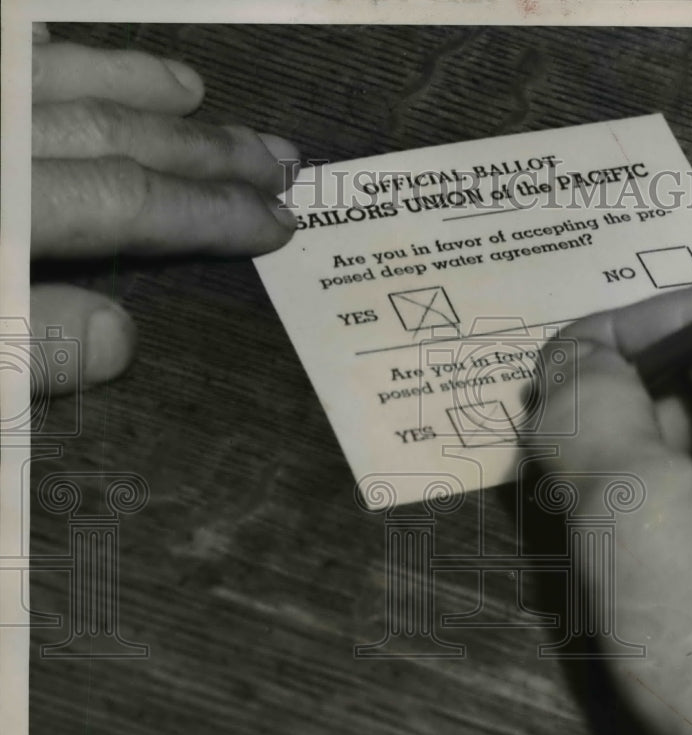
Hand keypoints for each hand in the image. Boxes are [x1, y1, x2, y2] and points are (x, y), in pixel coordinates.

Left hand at [30, 23, 299, 394]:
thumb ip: (26, 347)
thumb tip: (122, 338)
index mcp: (1, 219)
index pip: (125, 202)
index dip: (208, 212)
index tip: (278, 222)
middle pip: (109, 134)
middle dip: (203, 149)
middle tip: (278, 158)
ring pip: (50, 81)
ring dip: (132, 83)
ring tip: (194, 91)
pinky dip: (39, 54)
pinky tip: (62, 44)